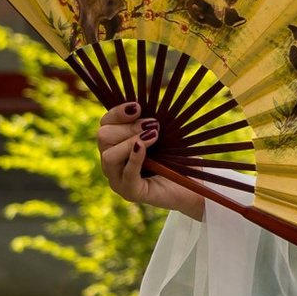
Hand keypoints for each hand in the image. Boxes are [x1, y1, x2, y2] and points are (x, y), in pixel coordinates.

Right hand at [96, 106, 210, 218]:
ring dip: (130, 140)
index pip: (105, 124)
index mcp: (116, 145)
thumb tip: (142, 103)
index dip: (118, 112)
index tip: (138, 106)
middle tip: (154, 125)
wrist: (193, 186)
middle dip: (128, 127)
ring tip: (154, 135)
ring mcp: (118, 180)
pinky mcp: (130, 193)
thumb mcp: (164, 136)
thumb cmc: (177, 158)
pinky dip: (134, 158)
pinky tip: (142, 147)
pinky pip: (126, 175)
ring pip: (109, 156)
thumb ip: (150, 123)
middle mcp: (112, 163)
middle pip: (103, 137)